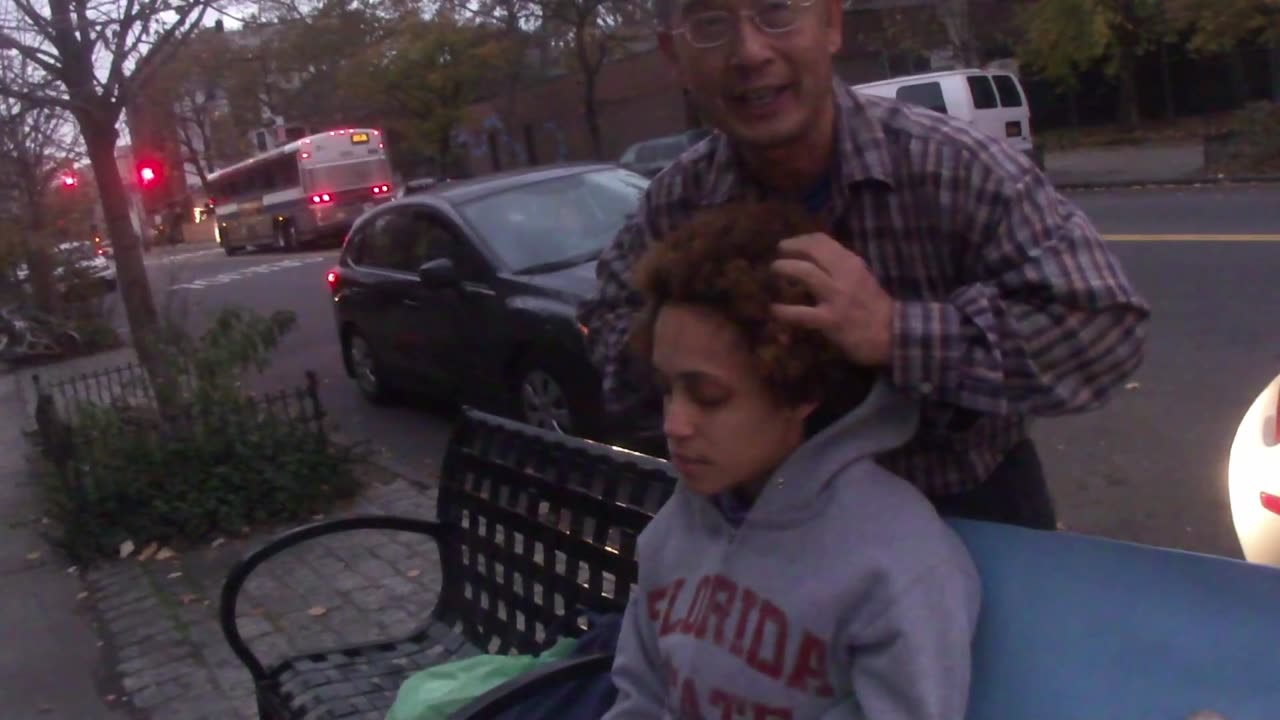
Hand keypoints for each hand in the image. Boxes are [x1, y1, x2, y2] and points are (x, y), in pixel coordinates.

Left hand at [770, 233, 894, 366]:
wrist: (893, 334)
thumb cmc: (875, 307)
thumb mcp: (862, 278)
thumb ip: (840, 268)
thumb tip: (813, 261)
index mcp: (852, 263)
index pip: (823, 241)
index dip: (801, 240)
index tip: (789, 245)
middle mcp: (844, 275)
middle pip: (811, 251)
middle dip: (789, 249)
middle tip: (778, 255)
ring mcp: (837, 297)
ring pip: (804, 273)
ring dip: (783, 269)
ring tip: (774, 272)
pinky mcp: (830, 320)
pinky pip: (800, 313)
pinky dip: (783, 310)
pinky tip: (775, 309)